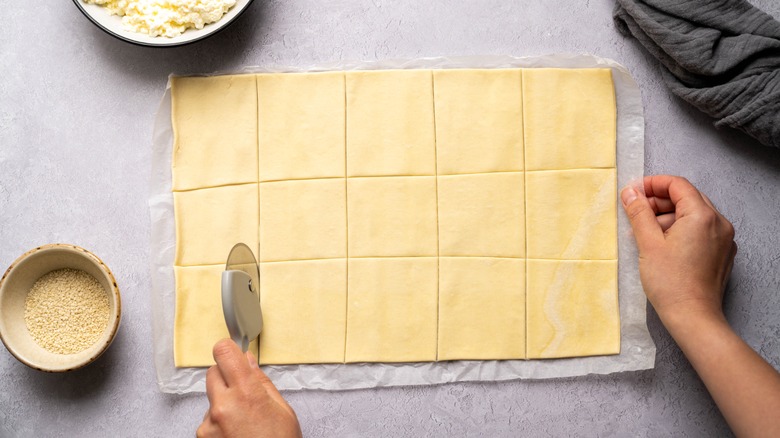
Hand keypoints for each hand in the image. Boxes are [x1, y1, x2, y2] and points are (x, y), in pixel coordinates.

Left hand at [197, 339, 301, 437]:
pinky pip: (208, 418)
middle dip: (225, 376)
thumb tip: (247, 361)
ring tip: (245, 421)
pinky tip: (237, 432)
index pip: (223, 352)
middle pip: (212, 372)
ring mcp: (209, 423)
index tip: (232, 350)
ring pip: (210, 397)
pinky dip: (219, 421)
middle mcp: (223, 405)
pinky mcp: (202, 436)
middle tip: (243, 389)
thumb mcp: (282, 410)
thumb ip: (261, 382)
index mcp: (246, 392)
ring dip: (222, 401)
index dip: (228, 349)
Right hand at [622, 175, 779, 436]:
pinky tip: (662, 246)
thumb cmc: (670, 282)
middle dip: (658, 202)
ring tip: (644, 234)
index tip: (633, 193)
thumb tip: (630, 191)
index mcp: (702, 215)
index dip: (653, 184)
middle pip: (686, 198)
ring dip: (668, 217)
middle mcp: (718, 222)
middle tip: (635, 213)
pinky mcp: (721, 253)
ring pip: (692, 215)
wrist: (693, 317)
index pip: (677, 185)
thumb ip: (639, 212)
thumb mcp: (648, 243)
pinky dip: (680, 230)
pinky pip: (700, 231)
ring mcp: (723, 238)